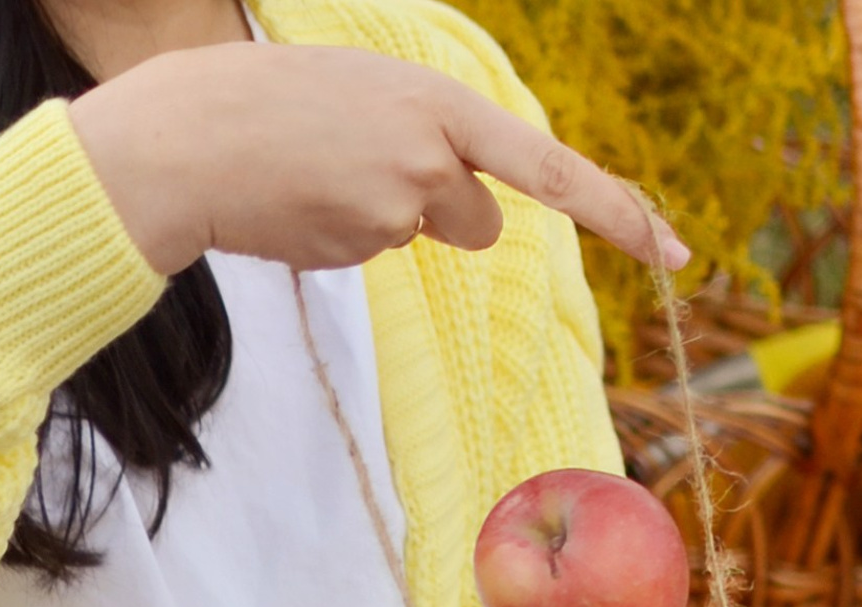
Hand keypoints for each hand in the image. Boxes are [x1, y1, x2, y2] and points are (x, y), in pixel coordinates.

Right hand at [67, 45, 689, 276]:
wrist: (187, 137)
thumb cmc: (269, 108)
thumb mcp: (367, 97)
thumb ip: (431, 144)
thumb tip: (476, 219)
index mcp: (439, 103)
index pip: (552, 167)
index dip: (617, 213)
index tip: (674, 254)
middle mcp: (432, 153)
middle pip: (478, 221)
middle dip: (441, 215)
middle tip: (360, 175)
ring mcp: (397, 204)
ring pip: (420, 238)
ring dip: (378, 222)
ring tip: (312, 180)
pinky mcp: (359, 244)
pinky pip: (370, 254)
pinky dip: (338, 237)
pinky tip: (294, 206)